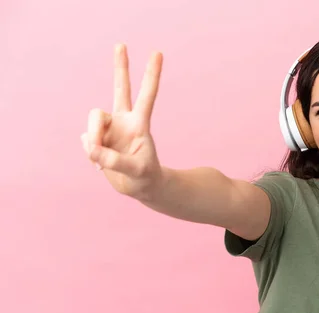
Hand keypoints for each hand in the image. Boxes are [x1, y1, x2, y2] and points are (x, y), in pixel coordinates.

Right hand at [81, 44, 163, 199]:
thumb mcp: (135, 171)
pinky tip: (100, 164)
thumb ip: (114, 160)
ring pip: (92, 122)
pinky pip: (86, 142)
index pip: (147, 96)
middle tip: (121, 44)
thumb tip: (91, 148)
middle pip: (120, 89)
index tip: (157, 53)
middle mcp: (124, 120)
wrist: (139, 187)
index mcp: (140, 123)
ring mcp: (109, 128)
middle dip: (121, 68)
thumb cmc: (145, 177)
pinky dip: (91, 154)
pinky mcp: (97, 139)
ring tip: (101, 159)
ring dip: (93, 139)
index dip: (151, 76)